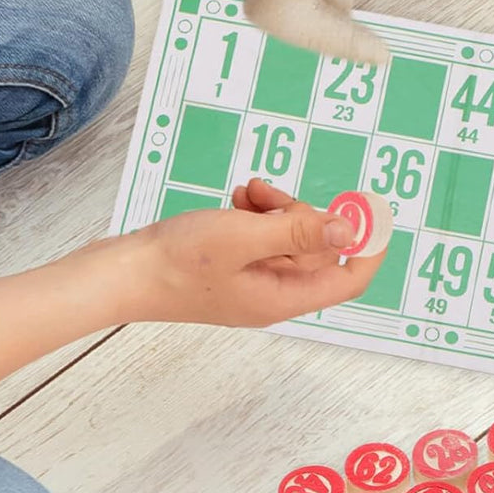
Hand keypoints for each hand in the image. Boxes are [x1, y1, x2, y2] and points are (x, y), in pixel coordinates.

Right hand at [104, 179, 385, 326]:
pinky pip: (262, 237)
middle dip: (302, 215)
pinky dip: (255, 214)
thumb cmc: (176, 263)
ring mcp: (252, 280)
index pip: (348, 280)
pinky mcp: (233, 266)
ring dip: (276, 209)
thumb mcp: (242, 238)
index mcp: (282, 298)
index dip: (367, 246)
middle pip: (317, 251)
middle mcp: (273, 294)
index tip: (372, 209)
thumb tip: (349, 230)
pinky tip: (235, 200)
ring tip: (246, 194)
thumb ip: (297, 232)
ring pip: (288, 238)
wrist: (121, 273)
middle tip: (268, 196)